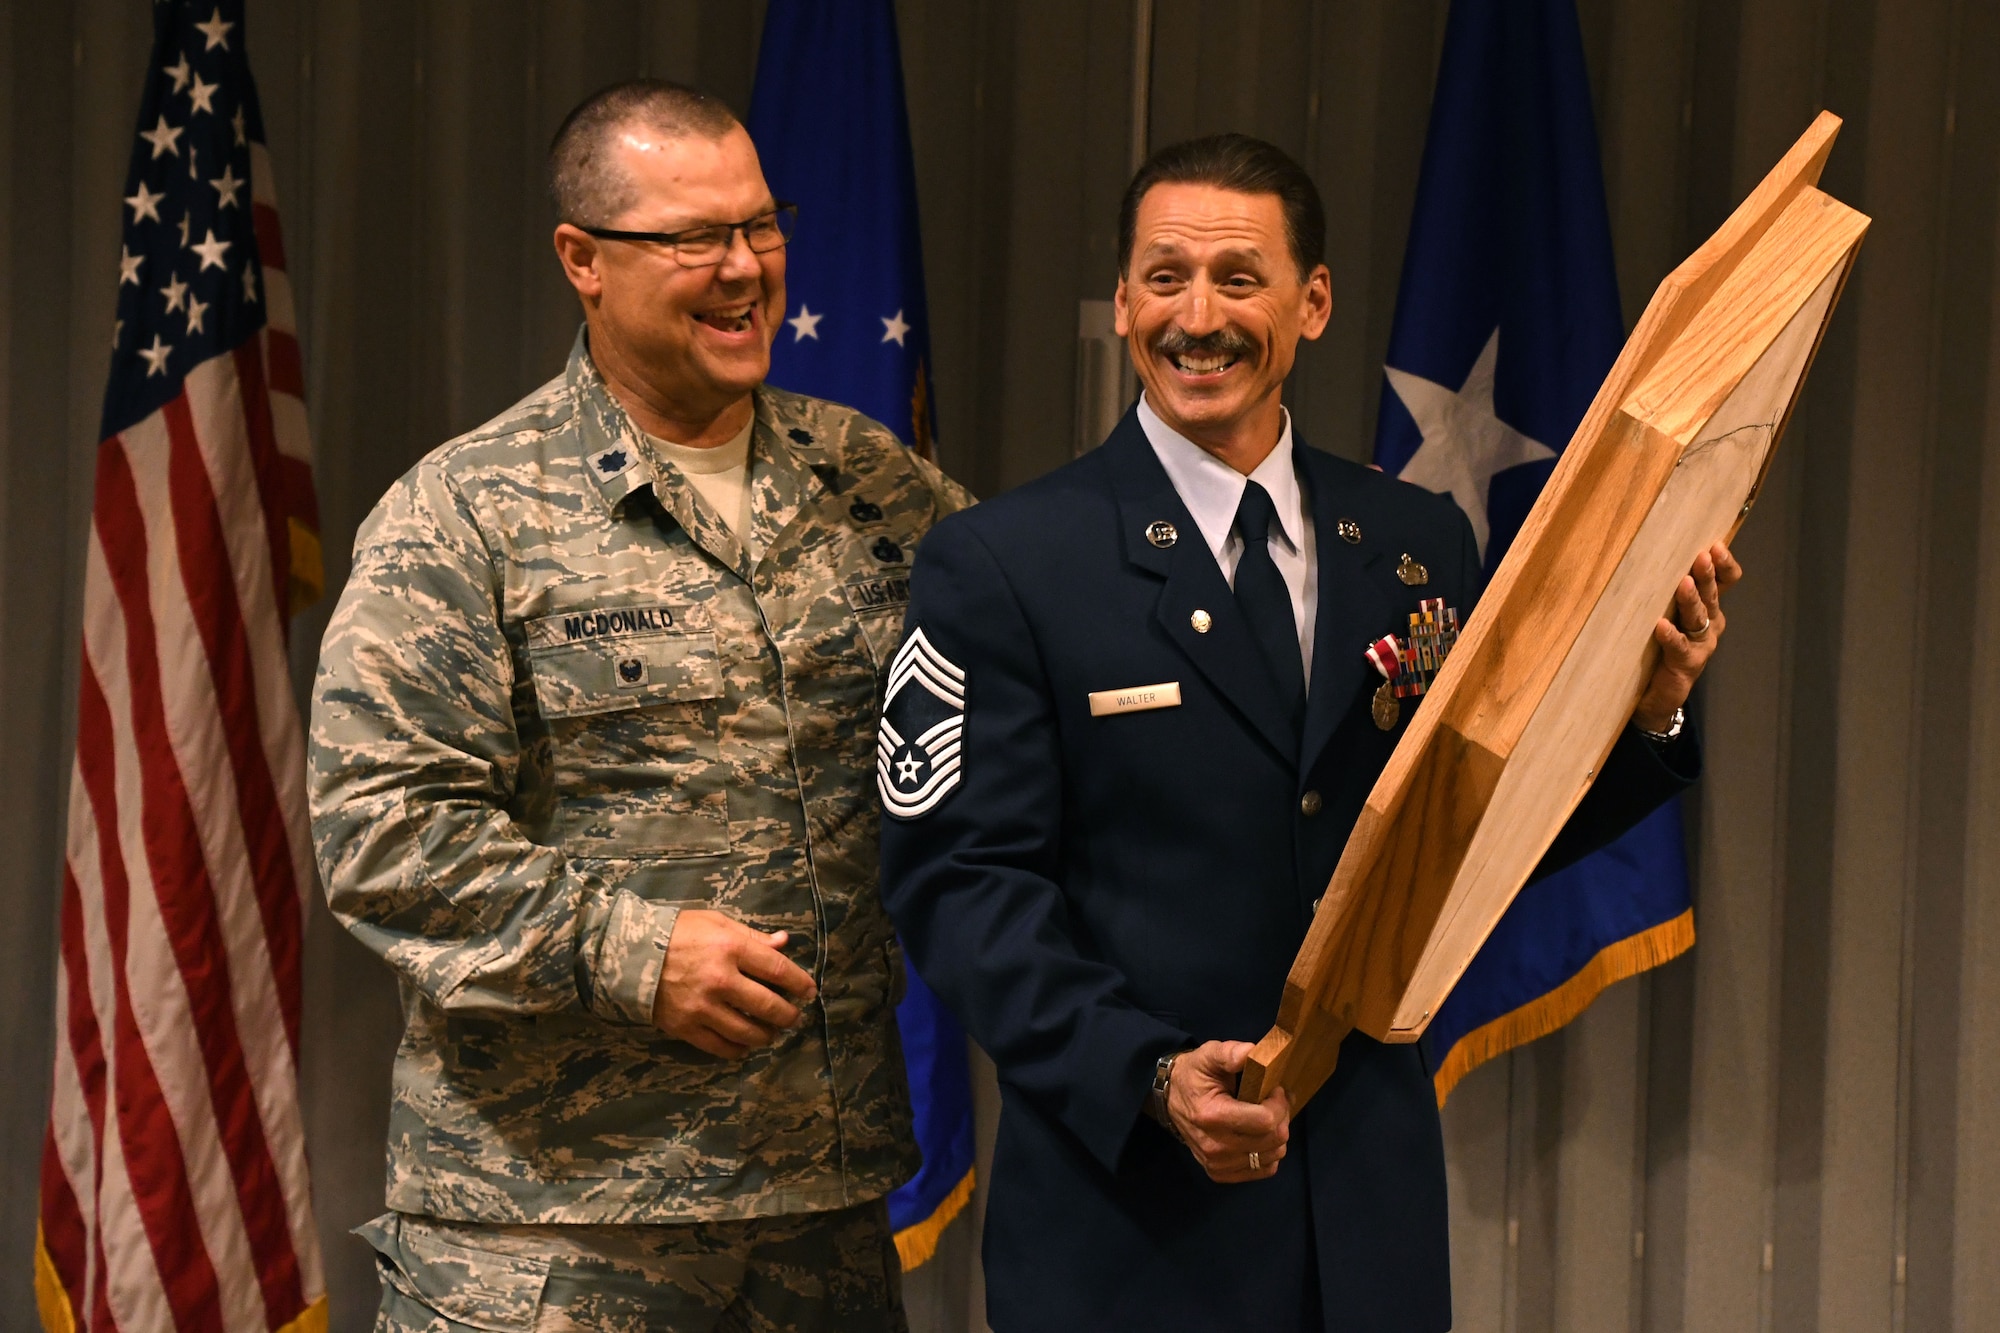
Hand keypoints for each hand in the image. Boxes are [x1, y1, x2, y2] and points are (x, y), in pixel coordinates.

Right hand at [650, 910, 817, 1059]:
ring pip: (749, 1032)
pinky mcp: (686, 1028)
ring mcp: (703, 1008)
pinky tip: (745, 1045)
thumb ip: (751, 937)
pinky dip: (739, 1049)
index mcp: (731, 949)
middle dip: (788, 1015)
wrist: (629, 955)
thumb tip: (783, 943)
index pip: (779, 970)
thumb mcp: (716, 923)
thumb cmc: (677, 933)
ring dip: (767, 1035)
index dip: (800, 984)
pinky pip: (721, 1047)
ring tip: (771, 1032)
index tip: (809, 992)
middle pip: (769, 1007)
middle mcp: (721, 980)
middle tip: (792, 1016)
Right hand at [1165, 1041, 1289, 1183]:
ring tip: (1265, 1116)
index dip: (1279, 1103)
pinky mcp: (1221, 1173)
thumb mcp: (1208, 1055)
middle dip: (1281, 1116)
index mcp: (1212, 1116)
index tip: (1274, 1089)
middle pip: (1274, 1139)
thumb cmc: (1194, 1075)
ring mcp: (1218, 1164)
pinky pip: (1265, 1169)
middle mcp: (1215, 1146)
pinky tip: (1259, 1135)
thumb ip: (1229, 1053)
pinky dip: (1269, 1152)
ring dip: (1277, 1134)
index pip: (1266, 1120)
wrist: (1171, 1099)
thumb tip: (1251, 1052)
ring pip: (1274, 1155)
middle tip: (1273, 1101)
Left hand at [1633, 542, 1743, 732]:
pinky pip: (1679, 647)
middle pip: (1712, 596)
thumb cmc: (1661, 647)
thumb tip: (1651, 553)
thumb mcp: (1669, 613)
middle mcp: (1709, 625)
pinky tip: (1661, 626)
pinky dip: (1671, 635)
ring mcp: (1699, 646)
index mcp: (1708, 609)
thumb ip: (1667, 590)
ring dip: (1691, 600)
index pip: (1726, 581)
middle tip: (1702, 556)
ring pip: (1698, 618)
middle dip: (1707, 575)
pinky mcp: (1685, 664)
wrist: (1657, 695)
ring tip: (1684, 583)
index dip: (1725, 565)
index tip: (1716, 546)